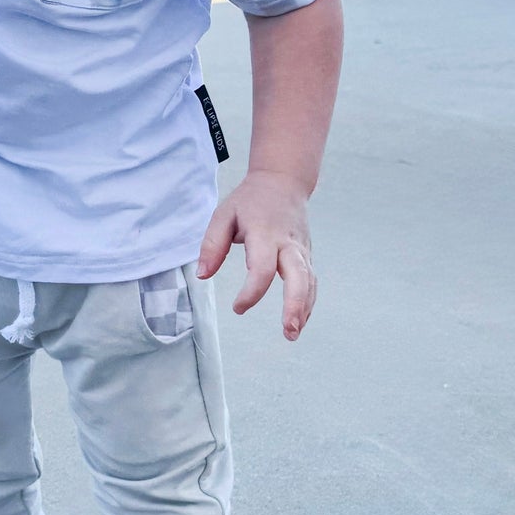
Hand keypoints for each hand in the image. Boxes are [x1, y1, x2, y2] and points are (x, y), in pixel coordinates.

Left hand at [197, 170, 316, 341]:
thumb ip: (212, 245)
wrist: (283, 181)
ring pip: (310, 281)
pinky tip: (299, 321)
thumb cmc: (250, 200)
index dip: (251, 292)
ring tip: (292, 333)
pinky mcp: (306, 254)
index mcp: (265, 233)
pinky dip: (308, 302)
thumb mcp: (223, 214)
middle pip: (300, 276)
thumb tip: (202, 275)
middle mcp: (288, 243)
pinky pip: (311, 281)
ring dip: (304, 309)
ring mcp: (301, 249)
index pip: (263, 269)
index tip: (237, 307)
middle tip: (288, 330)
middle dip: (295, 305)